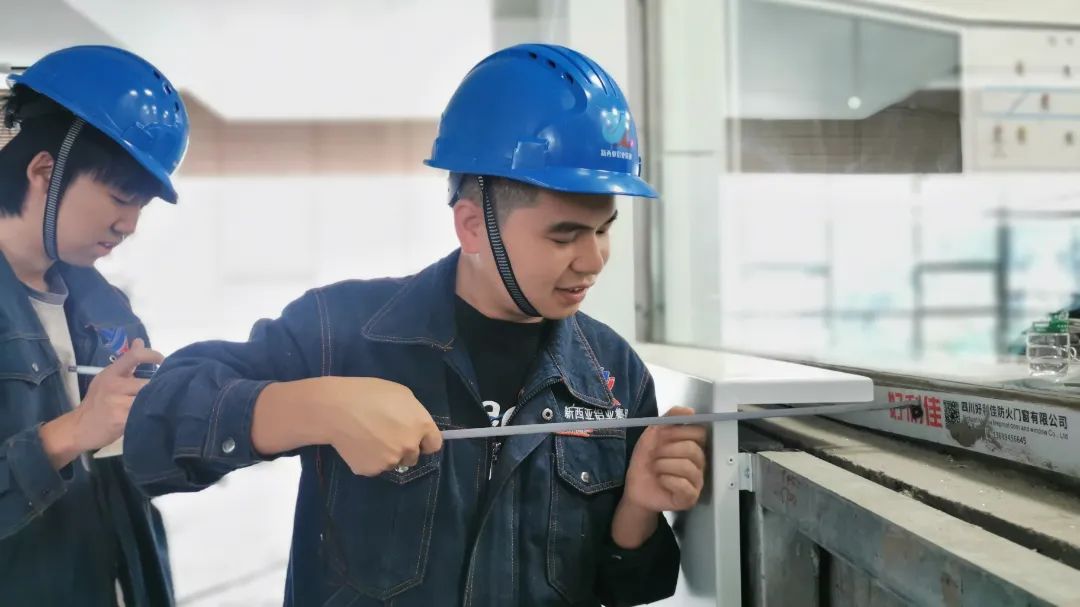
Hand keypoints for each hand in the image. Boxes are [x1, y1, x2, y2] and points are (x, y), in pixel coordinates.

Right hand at [71, 338, 162, 451]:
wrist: (78, 428)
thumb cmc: (97, 402)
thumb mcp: (108, 377)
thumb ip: (127, 362)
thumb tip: (139, 341)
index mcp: (112, 373)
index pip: (135, 356)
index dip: (153, 355)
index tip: (163, 361)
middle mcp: (114, 385)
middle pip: (147, 382)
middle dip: (157, 388)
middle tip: (163, 392)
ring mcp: (117, 403)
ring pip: (147, 398)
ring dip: (154, 402)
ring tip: (157, 405)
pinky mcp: (121, 419)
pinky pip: (142, 414)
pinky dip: (148, 414)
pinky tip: (148, 416)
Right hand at [310, 377, 442, 476]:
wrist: (335, 409)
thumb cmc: (368, 394)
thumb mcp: (400, 394)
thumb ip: (414, 413)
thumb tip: (414, 426)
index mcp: (420, 426)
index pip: (434, 445)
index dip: (425, 442)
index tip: (416, 439)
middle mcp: (409, 446)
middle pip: (413, 456)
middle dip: (404, 448)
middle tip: (386, 435)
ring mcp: (391, 461)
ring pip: (394, 463)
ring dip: (387, 455)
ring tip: (369, 438)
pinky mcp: (372, 470)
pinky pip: (375, 467)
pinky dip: (369, 459)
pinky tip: (358, 445)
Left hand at [623, 406, 706, 512]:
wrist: (635, 487)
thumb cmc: (646, 460)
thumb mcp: (653, 434)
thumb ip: (670, 418)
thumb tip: (690, 411)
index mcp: (693, 445)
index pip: (699, 432)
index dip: (678, 431)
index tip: (661, 435)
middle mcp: (699, 463)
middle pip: (693, 449)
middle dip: (667, 450)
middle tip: (655, 455)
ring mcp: (697, 481)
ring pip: (688, 467)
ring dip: (664, 465)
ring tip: (655, 468)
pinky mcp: (690, 497)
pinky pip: (685, 486)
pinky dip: (668, 480)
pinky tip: (661, 480)